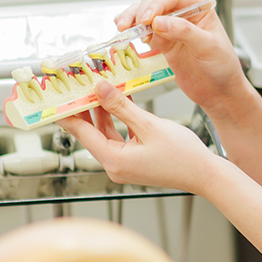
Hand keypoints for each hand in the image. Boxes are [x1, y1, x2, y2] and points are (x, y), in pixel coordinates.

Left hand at [56, 81, 223, 194]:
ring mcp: (124, 165)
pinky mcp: (133, 161)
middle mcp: (115, 166)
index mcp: (115, 161)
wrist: (205, 174)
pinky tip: (118, 103)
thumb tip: (100, 89)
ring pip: (105, 134)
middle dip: (85, 109)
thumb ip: (122, 107)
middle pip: (91, 134)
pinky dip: (116, 121)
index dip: (68, 113)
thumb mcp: (149, 125)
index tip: (57, 99)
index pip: (82, 134)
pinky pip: (118, 137)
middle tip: (79, 87)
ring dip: (102, 113)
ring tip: (98, 89)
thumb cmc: (183, 156)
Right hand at [116, 0, 252, 114]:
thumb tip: (160, 21)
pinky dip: (132, 32)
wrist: (219, 92)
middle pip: (155, 2)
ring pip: (145, 16)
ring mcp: (171, 29)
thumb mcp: (208, 47)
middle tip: (133, 26)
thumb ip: (185, 32)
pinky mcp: (163, 44)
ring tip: (123, 28)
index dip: (157, 4)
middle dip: (141, 11)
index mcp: (200, 8)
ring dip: (132, 19)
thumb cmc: (223, 67)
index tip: (148, 18)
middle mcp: (184, 15)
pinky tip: (125, 33)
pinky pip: (143, 33)